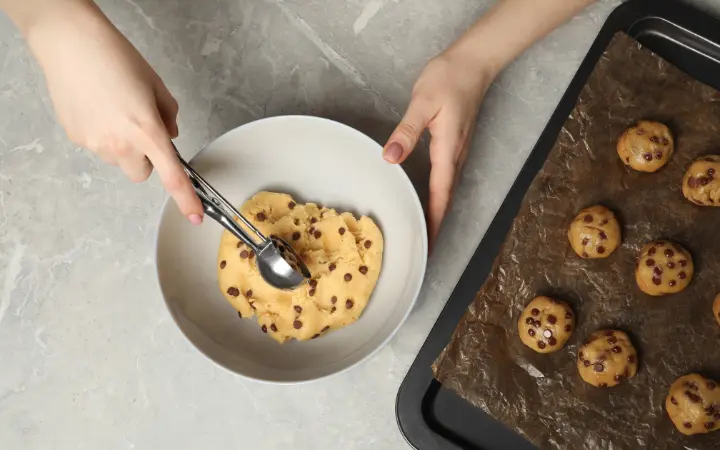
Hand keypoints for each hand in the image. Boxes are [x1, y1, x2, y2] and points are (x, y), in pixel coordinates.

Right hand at [25, 2, 202, 222]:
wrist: (71, 44)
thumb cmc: (116, 58)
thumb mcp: (156, 86)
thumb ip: (169, 116)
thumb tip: (170, 135)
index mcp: (147, 131)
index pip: (172, 176)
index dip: (186, 199)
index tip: (194, 216)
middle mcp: (121, 144)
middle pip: (141, 174)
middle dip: (146, 159)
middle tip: (141, 130)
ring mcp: (95, 144)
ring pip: (118, 160)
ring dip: (122, 145)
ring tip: (114, 110)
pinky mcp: (76, 138)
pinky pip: (97, 147)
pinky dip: (101, 134)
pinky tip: (96, 108)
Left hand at [383, 49, 492, 249]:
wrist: (472, 63)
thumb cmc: (448, 80)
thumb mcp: (422, 103)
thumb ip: (406, 132)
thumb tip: (390, 158)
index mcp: (447, 151)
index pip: (440, 195)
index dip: (434, 222)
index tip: (429, 246)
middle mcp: (454, 157)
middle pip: (446, 199)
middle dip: (436, 225)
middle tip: (423, 249)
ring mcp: (456, 152)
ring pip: (447, 190)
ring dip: (437, 212)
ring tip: (423, 232)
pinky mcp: (453, 145)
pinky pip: (445, 179)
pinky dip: (437, 196)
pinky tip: (427, 200)